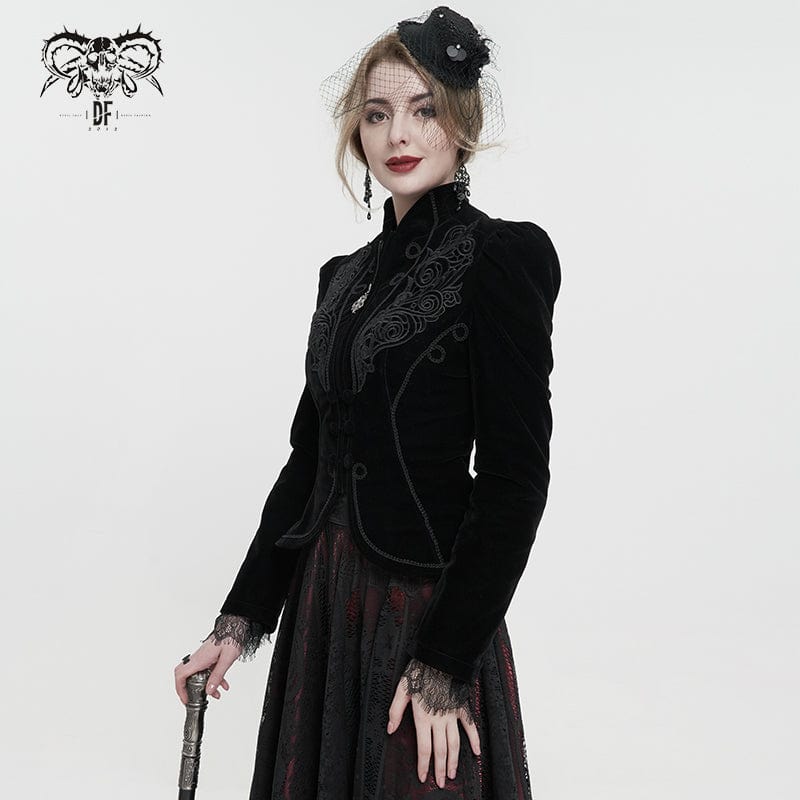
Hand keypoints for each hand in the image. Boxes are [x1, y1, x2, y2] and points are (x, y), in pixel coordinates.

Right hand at [173, 636, 241, 705]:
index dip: (180, 689)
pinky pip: (206, 669)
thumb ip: (217, 676)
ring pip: (198, 674)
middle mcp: (198, 658)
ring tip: (215, 694)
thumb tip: (209, 691)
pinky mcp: (209, 655)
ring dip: (205, 685)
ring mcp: (203, 656)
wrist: (236, 626)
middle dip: (187, 688)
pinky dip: (213, 678)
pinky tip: (223, 684)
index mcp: (199, 659)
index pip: (180, 675)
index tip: (185, 699)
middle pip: (184, 675)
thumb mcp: (226, 660)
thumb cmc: (231, 638)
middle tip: (193, 698)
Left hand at [386, 672, 480, 787]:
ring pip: (454, 743)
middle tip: (440, 782)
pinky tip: (477, 752)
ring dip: (453, 760)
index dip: (423, 764)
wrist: (439, 658)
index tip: (423, 776)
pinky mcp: (461, 706)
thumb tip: (390, 729)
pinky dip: (474, 739)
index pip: (424, 747)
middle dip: (440, 768)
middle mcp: (439, 719)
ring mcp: (452, 714)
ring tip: (452, 774)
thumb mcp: (402, 688)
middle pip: (440, 750)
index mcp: (423, 716)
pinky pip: (470, 725)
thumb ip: (395, 710)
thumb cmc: (420, 671)